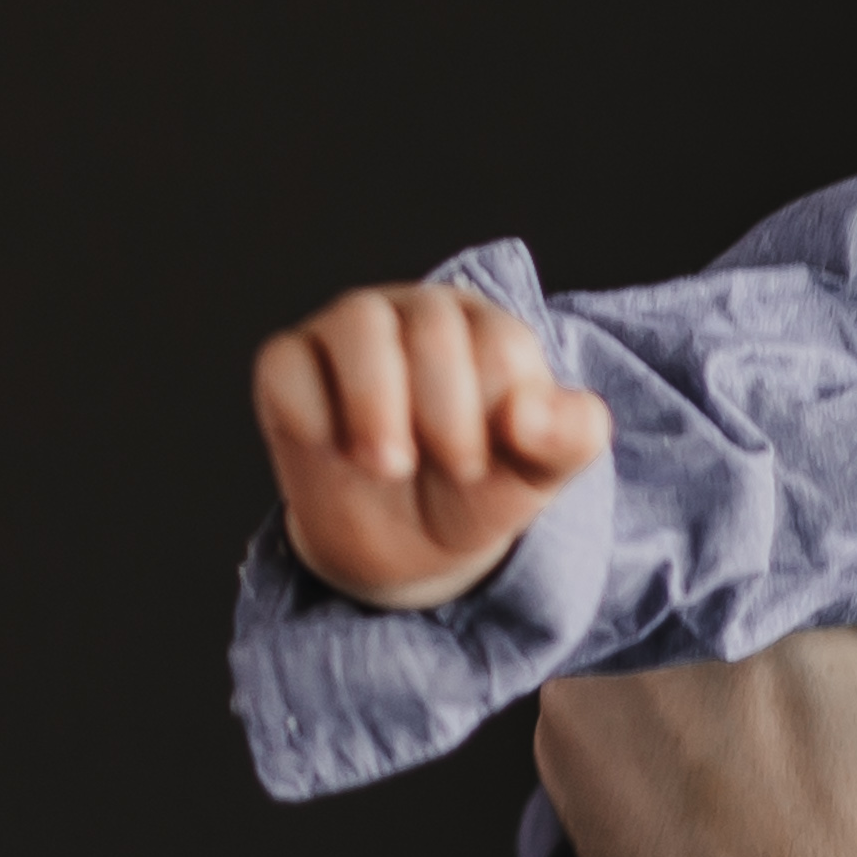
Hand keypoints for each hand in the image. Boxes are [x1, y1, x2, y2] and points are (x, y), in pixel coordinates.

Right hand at [257, 282, 610, 606]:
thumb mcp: (540, 473)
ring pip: (357, 323)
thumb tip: (528, 414)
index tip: (486, 466)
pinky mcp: (289, 365)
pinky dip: (308, 410)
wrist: (404, 543)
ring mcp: (346, 332)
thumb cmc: (475, 489)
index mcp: (486, 328)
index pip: (501, 344)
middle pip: (431, 325)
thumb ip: (570, 437)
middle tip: (455, 472)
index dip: (500, 411)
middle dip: (446, 410)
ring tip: (388, 464)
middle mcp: (415, 314)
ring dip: (376, 399)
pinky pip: (286, 364)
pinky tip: (330, 449)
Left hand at [531, 397, 856, 856]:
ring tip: (763, 608)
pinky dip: (650, 670)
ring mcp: (583, 700)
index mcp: (763, 588)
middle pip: (687, 517)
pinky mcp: (559, 764)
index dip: (789, 429)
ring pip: (638, 591)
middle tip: (810, 527)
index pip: (755, 449)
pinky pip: (600, 671)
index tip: (835, 444)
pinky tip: (719, 701)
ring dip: (688, 589)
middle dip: (741, 513)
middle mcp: (645, 632)